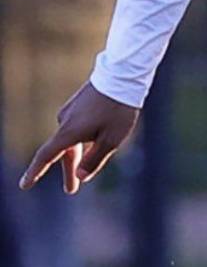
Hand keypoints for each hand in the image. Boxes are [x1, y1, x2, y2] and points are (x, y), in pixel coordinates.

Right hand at [19, 83, 139, 195]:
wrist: (122, 76)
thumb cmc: (118, 110)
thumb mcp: (112, 140)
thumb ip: (95, 160)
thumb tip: (80, 175)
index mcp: (69, 132)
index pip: (46, 156)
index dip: (35, 172)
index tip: (24, 185)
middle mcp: (64, 121)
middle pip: (64, 152)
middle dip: (69, 170)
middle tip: (71, 190)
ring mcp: (70, 112)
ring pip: (72, 139)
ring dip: (78, 155)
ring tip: (88, 168)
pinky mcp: (77, 105)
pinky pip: (77, 128)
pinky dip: (83, 140)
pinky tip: (95, 142)